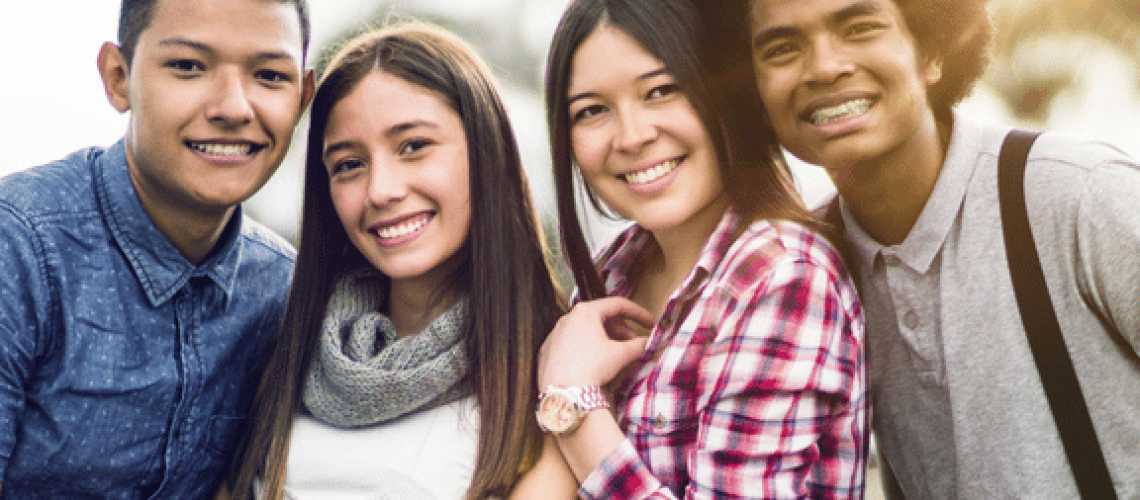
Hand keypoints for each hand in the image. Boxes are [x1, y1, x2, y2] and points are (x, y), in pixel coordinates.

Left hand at [538, 297, 654, 388]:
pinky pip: (573, 344)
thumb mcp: (620, 354)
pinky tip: (595, 362)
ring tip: (617, 354)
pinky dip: (588, 348)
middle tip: (634, 343)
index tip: (651, 324)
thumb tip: (649, 343)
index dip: (639, 313)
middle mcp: (568, 317)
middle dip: (621, 330)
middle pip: (602, 317)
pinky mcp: (548, 350)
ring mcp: (556, 334)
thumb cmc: (592, 367)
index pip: (619, 304)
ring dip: (605, 339)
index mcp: (586, 311)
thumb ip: (639, 345)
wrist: (563, 393)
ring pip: (586, 330)